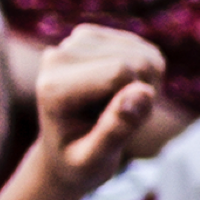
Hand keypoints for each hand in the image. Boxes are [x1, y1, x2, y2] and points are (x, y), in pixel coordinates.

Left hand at [32, 24, 161, 197]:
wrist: (61, 152)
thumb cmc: (77, 162)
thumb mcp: (94, 160)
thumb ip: (116, 129)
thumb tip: (143, 92)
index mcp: (54, 89)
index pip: (122, 72)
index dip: (139, 102)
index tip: (121, 126)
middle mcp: (57, 58)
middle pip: (136, 61)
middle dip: (143, 93)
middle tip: (119, 119)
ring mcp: (71, 44)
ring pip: (144, 54)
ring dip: (145, 84)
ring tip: (117, 108)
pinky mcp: (87, 37)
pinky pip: (143, 49)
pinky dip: (144, 74)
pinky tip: (121, 92)